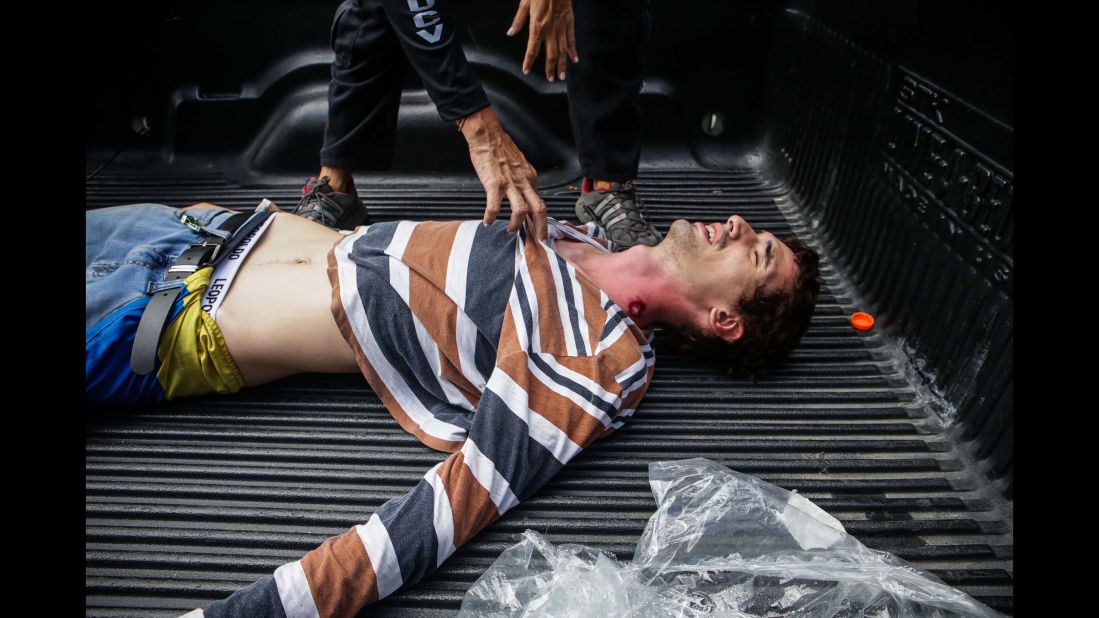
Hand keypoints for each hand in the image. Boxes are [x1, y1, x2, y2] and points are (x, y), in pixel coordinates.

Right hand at [459, 107, 546, 240]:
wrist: (488, 136)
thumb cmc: (500, 150)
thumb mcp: (519, 166)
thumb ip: (523, 182)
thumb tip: (524, 197)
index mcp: (530, 179)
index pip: (541, 203)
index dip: (542, 220)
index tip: (540, 231)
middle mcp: (524, 182)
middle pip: (540, 209)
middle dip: (541, 229)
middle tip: (538, 242)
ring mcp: (510, 184)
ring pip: (521, 211)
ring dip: (516, 225)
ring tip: (510, 231)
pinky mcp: (494, 184)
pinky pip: (494, 206)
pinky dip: (491, 217)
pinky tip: (487, 221)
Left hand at [507, 0, 577, 81]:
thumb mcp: (525, 3)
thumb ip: (519, 20)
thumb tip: (511, 33)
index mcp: (537, 26)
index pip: (532, 48)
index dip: (529, 61)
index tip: (526, 71)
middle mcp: (550, 29)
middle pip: (550, 53)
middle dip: (550, 68)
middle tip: (550, 79)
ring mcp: (561, 26)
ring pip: (562, 49)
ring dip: (562, 64)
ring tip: (561, 76)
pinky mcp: (569, 21)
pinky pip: (572, 39)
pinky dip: (573, 50)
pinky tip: (574, 60)